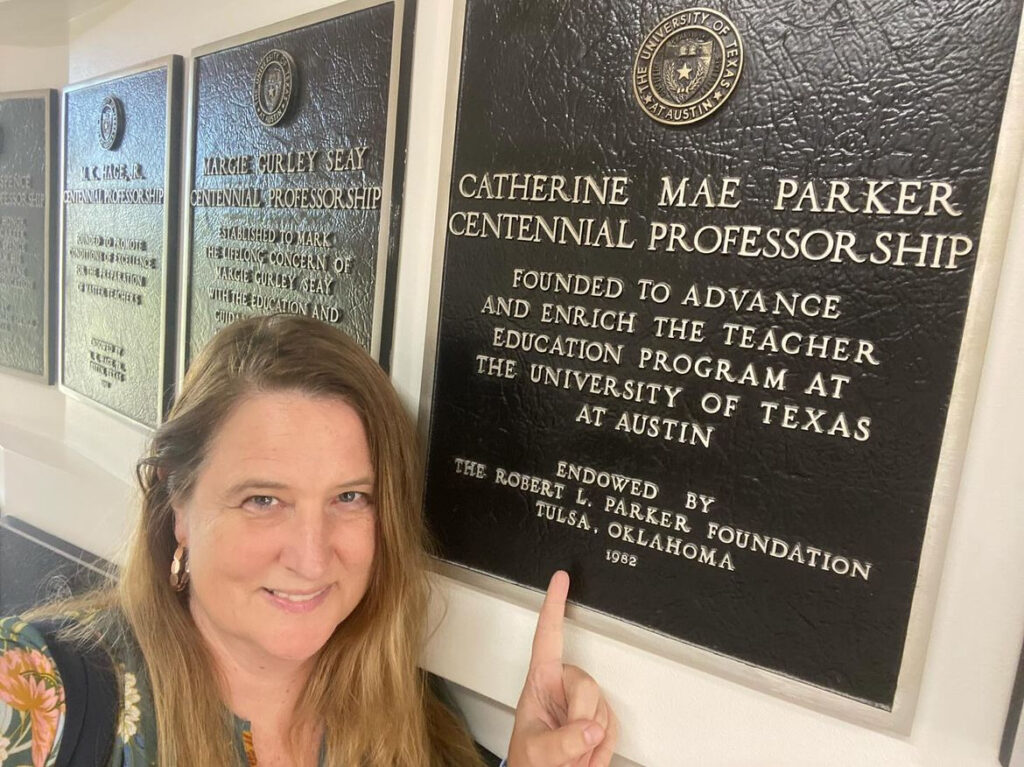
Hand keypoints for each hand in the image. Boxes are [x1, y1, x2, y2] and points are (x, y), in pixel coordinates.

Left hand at [507, 571, 617, 766]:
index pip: (548, 637)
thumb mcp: (538, 752)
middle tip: (568, 743)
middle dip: (581, 717)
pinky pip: (613, 728)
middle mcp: (561, 687)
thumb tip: (589, 728)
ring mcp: (581, 704)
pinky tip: (585, 753)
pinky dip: (602, 748)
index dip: (554, 605)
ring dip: (589, 739)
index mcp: (540, 683)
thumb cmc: (530, 764)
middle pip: (587, 684)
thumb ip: (562, 741)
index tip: (559, 579)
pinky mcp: (598, 721)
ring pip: (602, 708)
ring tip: (570, 752)